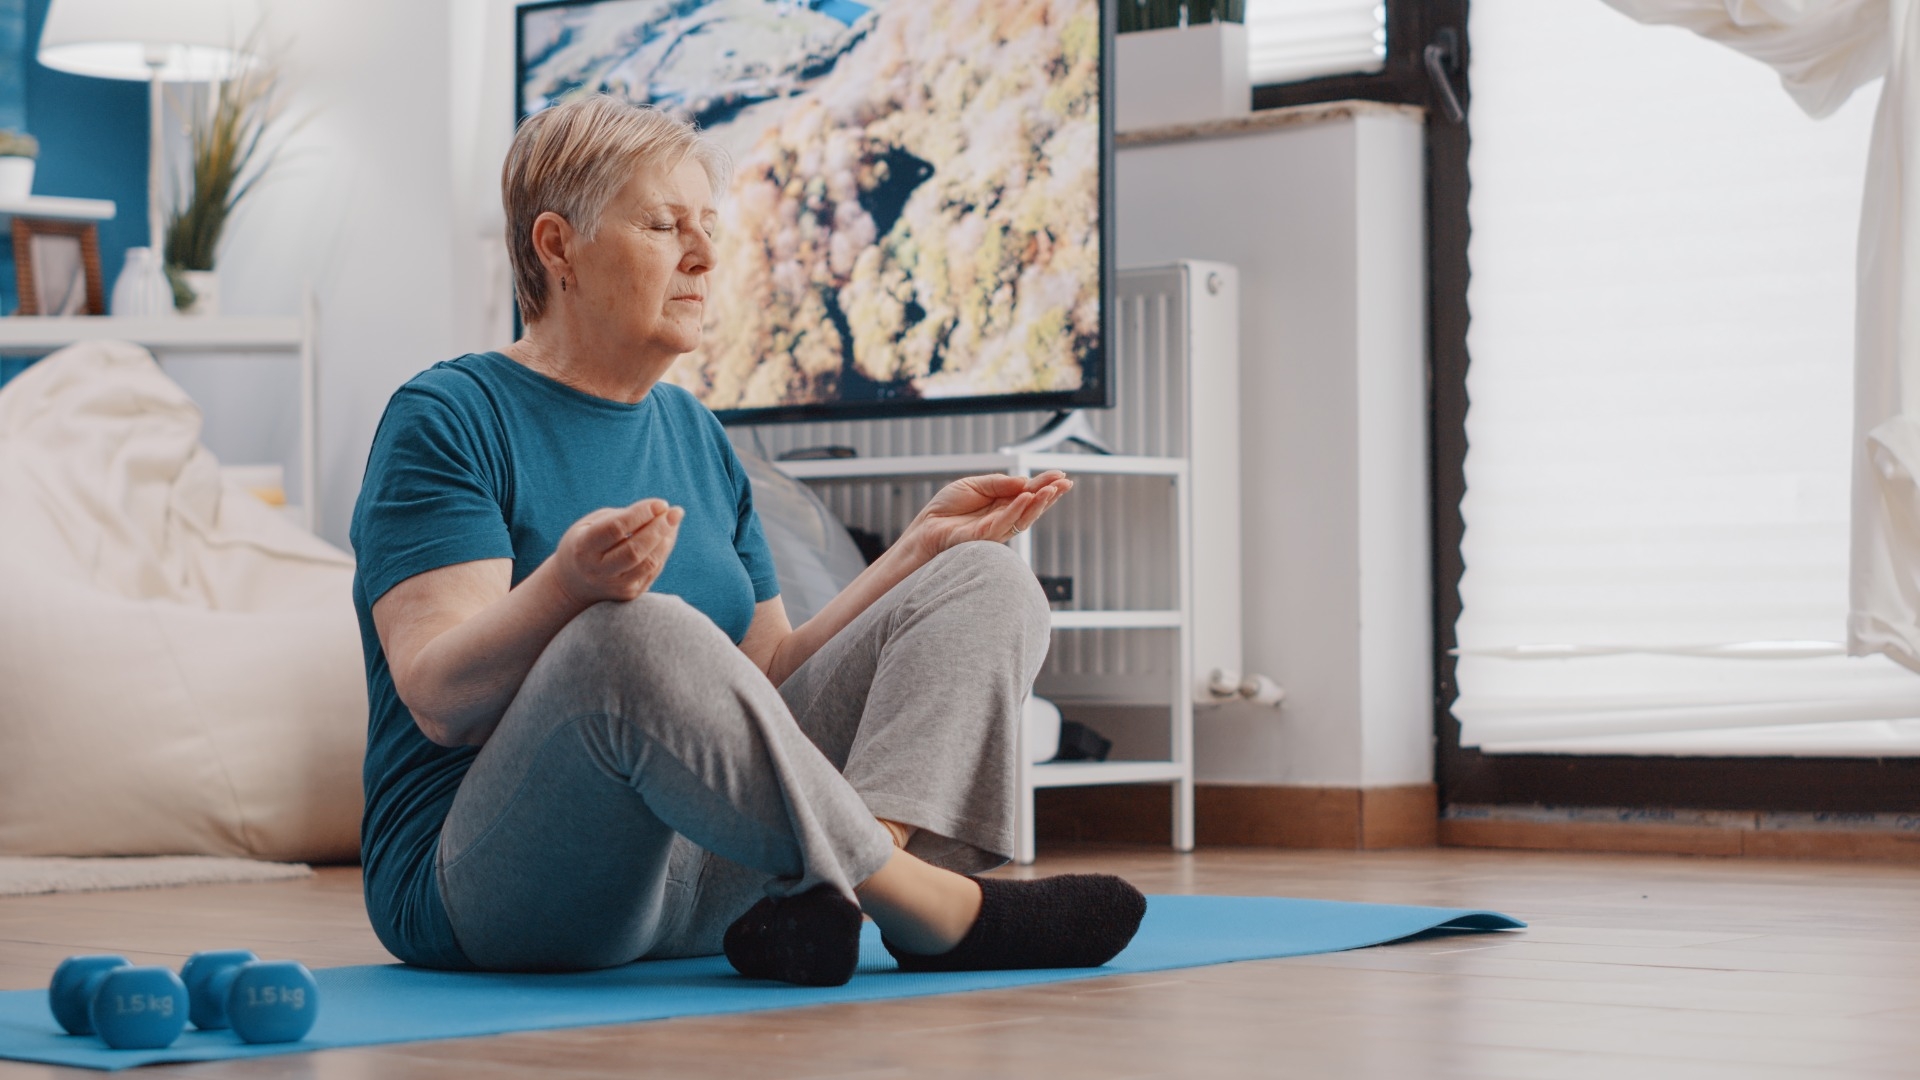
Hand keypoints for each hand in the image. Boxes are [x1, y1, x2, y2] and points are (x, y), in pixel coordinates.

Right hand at [551, 498, 683, 605]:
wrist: (573, 582)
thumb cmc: (586, 542)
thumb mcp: (592, 524)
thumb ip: (622, 517)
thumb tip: (660, 512)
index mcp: (583, 547)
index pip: (616, 529)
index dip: (641, 514)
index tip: (661, 504)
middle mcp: (597, 571)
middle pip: (635, 550)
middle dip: (659, 528)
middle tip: (676, 512)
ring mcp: (614, 586)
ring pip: (648, 563)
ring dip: (666, 540)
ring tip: (674, 521)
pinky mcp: (629, 594)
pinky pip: (653, 570)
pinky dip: (663, 551)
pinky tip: (668, 535)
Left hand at [902, 471, 1072, 559]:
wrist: (925, 528)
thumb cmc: (946, 509)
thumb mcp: (974, 485)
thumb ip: (998, 484)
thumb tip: (1024, 481)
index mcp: (1002, 504)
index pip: (1029, 493)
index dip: (1045, 484)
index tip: (1062, 475)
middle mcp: (1003, 518)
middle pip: (1032, 507)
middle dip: (1050, 495)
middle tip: (1066, 483)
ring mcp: (996, 530)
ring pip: (1023, 518)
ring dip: (1039, 503)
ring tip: (1052, 490)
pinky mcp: (983, 538)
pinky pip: (1003, 524)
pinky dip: (1015, 510)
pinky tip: (1026, 498)